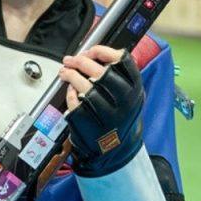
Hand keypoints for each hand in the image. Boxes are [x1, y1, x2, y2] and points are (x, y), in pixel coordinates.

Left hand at [59, 46, 145, 177]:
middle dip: (82, 62)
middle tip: (71, 59)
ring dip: (71, 75)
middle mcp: (125, 102)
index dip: (104, 51)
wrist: (118, 150)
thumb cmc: (120, 116)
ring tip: (65, 71)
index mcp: (135, 90)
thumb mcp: (129, 95)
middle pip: (101, 72)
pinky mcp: (92, 126)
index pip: (123, 61)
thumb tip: (92, 54)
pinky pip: (76, 104)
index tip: (91, 50)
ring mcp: (109, 115)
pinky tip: (69, 91)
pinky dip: (69, 94)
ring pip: (86, 88)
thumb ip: (117, 75)